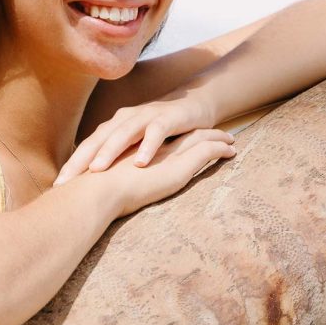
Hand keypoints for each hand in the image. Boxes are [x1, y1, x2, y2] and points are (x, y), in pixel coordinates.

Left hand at [54, 90, 220, 185]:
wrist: (194, 107)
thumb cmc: (160, 133)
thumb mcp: (134, 146)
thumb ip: (116, 160)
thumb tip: (90, 185)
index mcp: (114, 127)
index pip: (88, 147)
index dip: (72, 165)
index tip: (57, 186)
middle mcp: (125, 119)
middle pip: (99, 139)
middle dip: (81, 159)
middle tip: (66, 179)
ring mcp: (146, 116)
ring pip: (124, 133)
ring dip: (110, 150)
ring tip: (97, 169)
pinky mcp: (168, 117)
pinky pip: (157, 132)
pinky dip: (148, 146)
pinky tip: (141, 163)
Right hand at [90, 127, 238, 219]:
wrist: (96, 192)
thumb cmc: (93, 195)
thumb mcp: (103, 184)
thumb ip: (109, 182)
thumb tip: (100, 193)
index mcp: (135, 147)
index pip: (161, 136)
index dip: (175, 136)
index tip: (187, 137)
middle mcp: (153, 144)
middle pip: (182, 132)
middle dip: (200, 130)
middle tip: (216, 130)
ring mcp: (166, 152)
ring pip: (198, 137)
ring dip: (215, 136)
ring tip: (230, 139)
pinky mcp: (178, 164)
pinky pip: (206, 150)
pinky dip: (220, 148)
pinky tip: (232, 151)